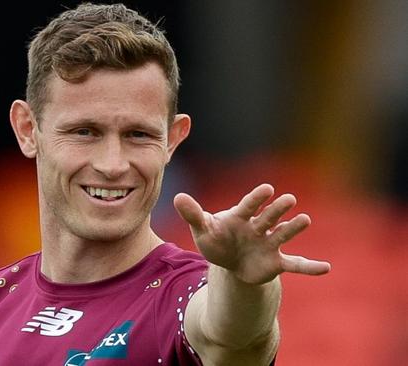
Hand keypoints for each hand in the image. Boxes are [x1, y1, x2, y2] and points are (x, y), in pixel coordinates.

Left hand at [173, 183, 330, 284]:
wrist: (229, 262)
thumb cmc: (216, 240)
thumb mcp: (202, 230)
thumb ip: (192, 214)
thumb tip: (177, 197)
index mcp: (240, 217)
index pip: (249, 205)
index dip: (257, 198)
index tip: (266, 189)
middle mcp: (259, 227)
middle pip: (269, 216)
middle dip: (277, 209)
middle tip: (288, 199)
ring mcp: (269, 243)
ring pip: (283, 234)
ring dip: (294, 228)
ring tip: (305, 220)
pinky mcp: (276, 262)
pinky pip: (295, 264)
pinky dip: (310, 267)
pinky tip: (326, 268)